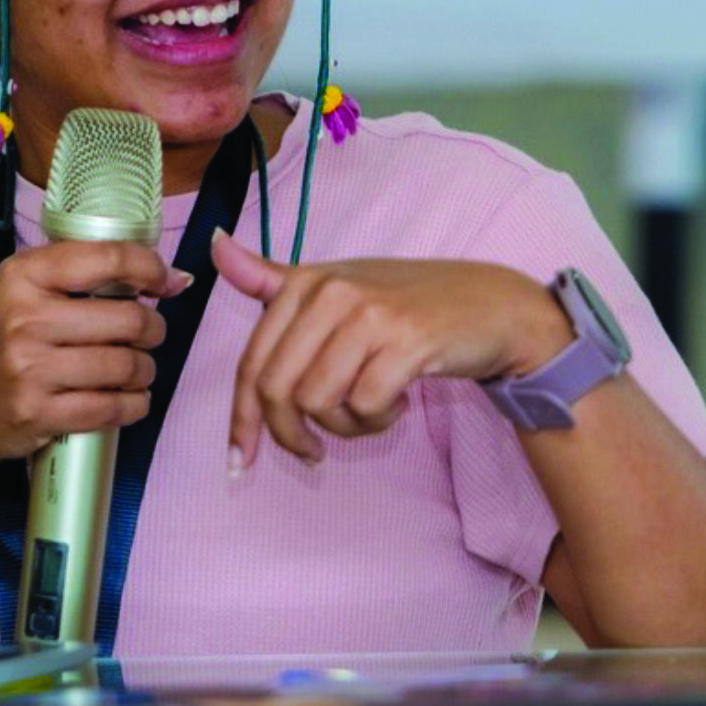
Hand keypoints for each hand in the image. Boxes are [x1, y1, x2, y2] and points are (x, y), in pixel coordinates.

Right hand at [0, 240, 189, 473]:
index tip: (165, 281)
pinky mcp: (37, 413)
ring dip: (145, 371)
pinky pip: (111, 408)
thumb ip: (80, 276)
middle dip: (153, 329)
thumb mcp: (19, 290)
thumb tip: (173, 278)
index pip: (106, 258)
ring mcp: (29, 369)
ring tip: (136, 369)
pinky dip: (134, 405)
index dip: (150, 268)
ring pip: (126, 366)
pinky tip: (129, 399)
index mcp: (22, 276)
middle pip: (128, 319)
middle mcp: (24, 318)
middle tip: (148, 334)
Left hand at [212, 229, 570, 468]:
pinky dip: (377, 421)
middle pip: (277, 389)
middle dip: (288, 435)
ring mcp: (368, 314)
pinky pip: (365, 406)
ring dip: (343, 426)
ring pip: (319, 402)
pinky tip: (398, 403)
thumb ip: (272, 279)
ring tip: (370, 410)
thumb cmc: (406, 304)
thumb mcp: (336, 287)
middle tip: (312, 454)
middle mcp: (329, 291)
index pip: (251, 363)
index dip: (242, 419)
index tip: (240, 460)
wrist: (492, 306)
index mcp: (303, 282)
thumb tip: (214, 245)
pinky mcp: (406, 341)